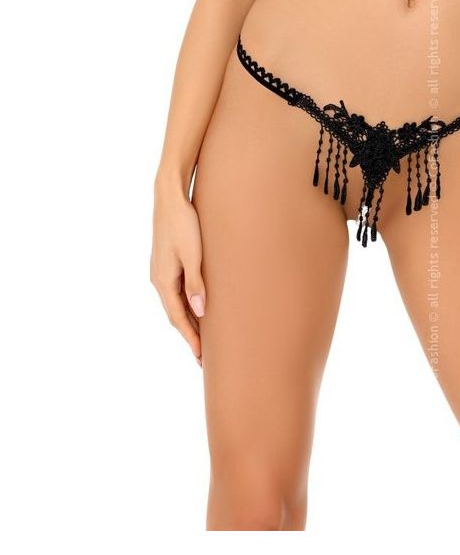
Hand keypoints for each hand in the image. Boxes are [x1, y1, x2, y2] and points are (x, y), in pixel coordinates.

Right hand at [150, 184, 205, 365]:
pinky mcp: (168, 263)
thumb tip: (201, 312)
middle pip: (176, 315)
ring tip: (204, 338)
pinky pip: (177, 292)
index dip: (191, 339)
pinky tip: (198, 309)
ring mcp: (162, 271)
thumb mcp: (194, 255)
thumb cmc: (184, 223)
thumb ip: (197, 283)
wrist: (170, 197)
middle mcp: (159, 279)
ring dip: (189, 321)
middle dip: (190, 335)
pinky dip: (187, 306)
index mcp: (163, 281)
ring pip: (177, 304)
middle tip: (204, 357)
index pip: (178, 319)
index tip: (202, 358)